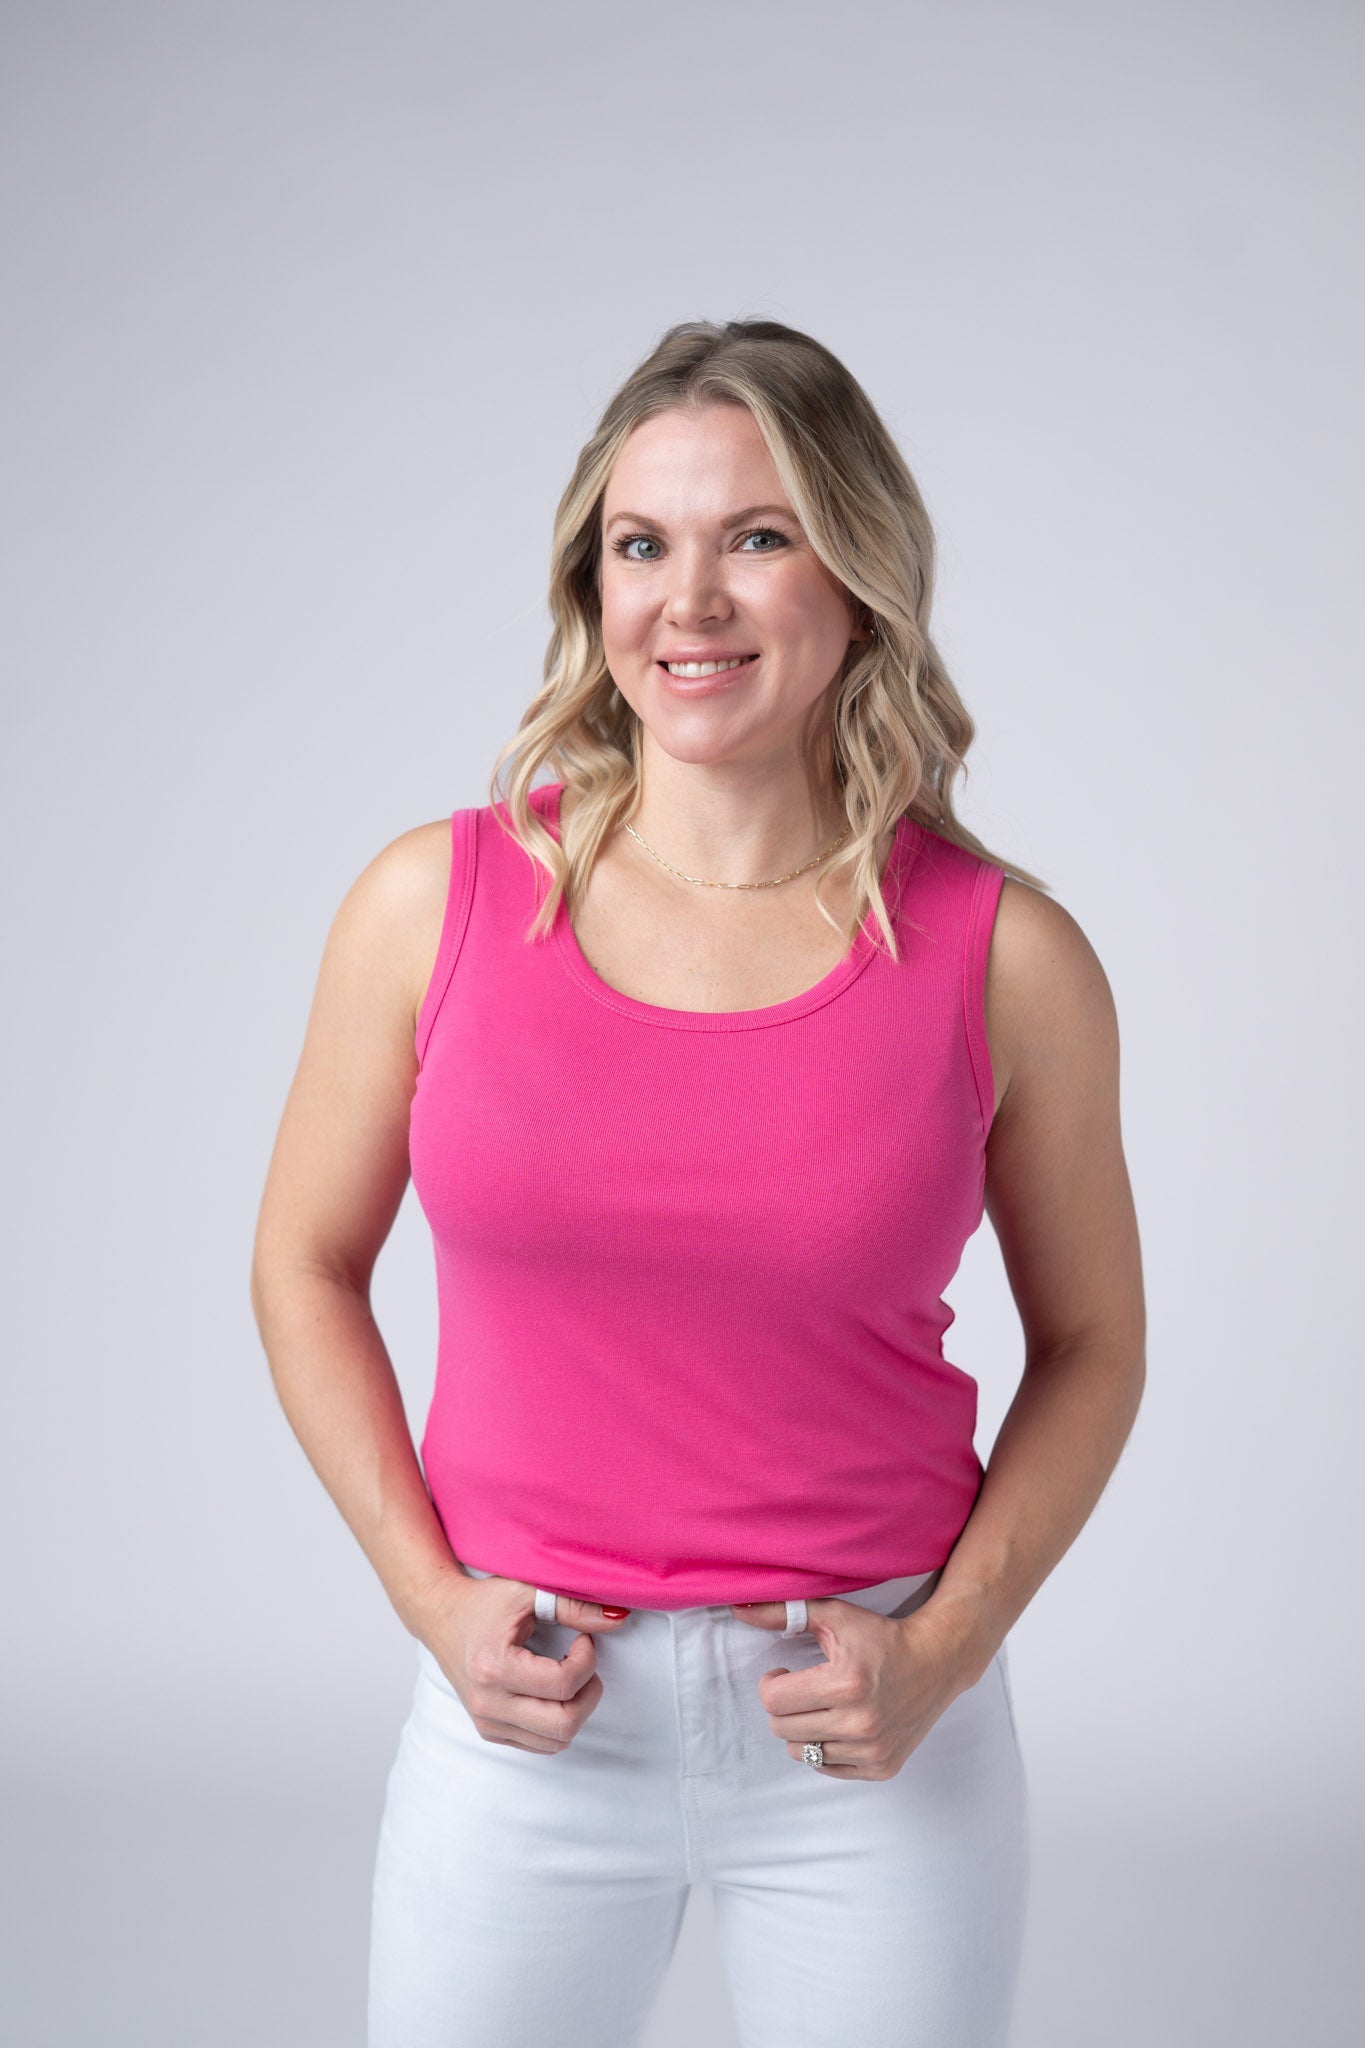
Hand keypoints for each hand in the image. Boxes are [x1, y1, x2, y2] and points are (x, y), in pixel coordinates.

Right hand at [425, 1575, 632, 1754]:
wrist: (442, 1616)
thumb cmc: (485, 1602)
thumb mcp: (528, 1592)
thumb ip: (574, 1606)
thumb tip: (619, 1618)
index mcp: (494, 1668)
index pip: (564, 1685)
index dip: (587, 1659)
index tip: (582, 1639)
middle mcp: (487, 1704)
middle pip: (564, 1724)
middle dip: (589, 1693)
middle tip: (583, 1664)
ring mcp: (487, 1723)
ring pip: (556, 1741)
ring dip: (575, 1709)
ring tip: (567, 1676)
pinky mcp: (490, 1732)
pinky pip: (540, 1744)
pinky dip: (557, 1722)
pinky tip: (550, 1691)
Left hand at [729, 1595, 976, 1778]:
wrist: (938, 1661)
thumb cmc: (881, 1636)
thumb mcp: (834, 1615)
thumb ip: (784, 1612)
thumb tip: (738, 1609)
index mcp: (846, 1684)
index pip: (773, 1700)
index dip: (771, 1683)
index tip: (784, 1673)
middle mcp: (861, 1723)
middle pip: (782, 1729)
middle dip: (784, 1706)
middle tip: (803, 1689)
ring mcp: (873, 1751)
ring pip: (800, 1753)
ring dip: (802, 1730)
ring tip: (821, 1707)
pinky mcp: (883, 1767)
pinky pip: (827, 1768)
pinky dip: (826, 1748)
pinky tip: (840, 1724)